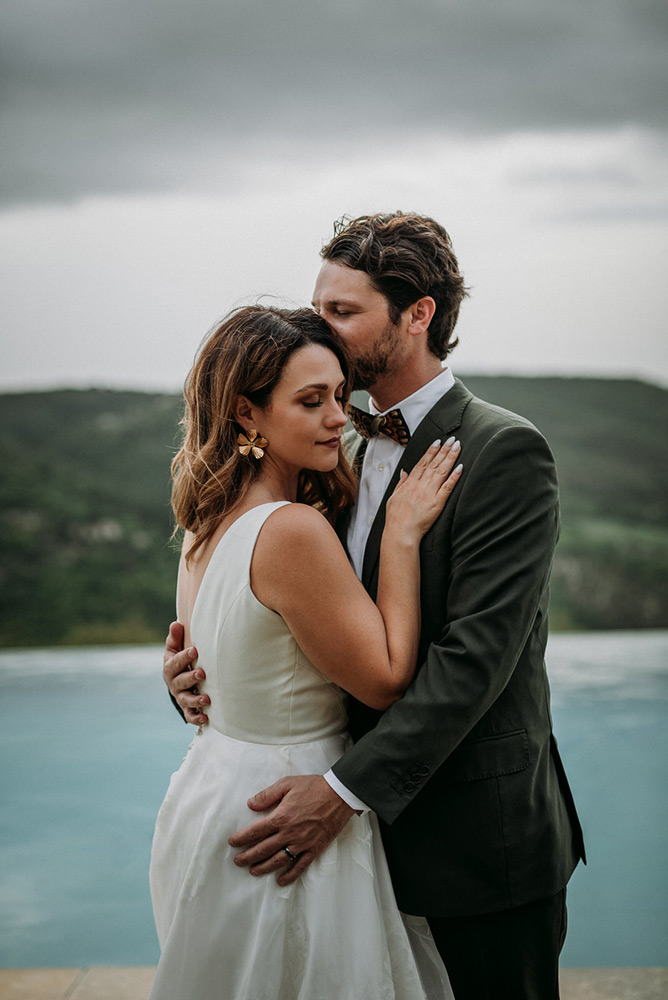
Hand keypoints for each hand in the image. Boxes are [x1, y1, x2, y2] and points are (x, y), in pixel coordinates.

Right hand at [163, 621, 208, 724]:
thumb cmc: (180, 661)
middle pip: (180, 682)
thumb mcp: (175, 649)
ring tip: (206, 699)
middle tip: (202, 673)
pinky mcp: (187, 709)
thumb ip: (176, 638)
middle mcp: (174, 684)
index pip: (174, 662)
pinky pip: (189, 716)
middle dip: (190, 678)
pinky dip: (196, 718)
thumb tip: (176, 623)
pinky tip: (205, 717)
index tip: (195, 650)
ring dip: (195, 700)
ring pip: (185, 700)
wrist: (178, 681)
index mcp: (170, 668)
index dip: (184, 657)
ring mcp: (180, 697)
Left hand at [228, 775, 354, 885]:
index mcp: (281, 817)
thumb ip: (267, 795)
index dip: (242, 838)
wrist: (339, 795)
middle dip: (248, 857)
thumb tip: (250, 803)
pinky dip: (289, 876)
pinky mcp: (314, 849)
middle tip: (237, 861)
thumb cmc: (314, 787)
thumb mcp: (288, 783)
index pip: (255, 831)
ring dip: (263, 867)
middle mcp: (289, 833)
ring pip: (278, 861)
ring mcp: (302, 843)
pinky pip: (299, 866)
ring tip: (253, 871)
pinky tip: (280, 880)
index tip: (232, 843)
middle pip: (263, 849)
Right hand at [385, 436, 461, 540]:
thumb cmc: (396, 518)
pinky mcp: (437, 503)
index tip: (438, 442)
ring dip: (450, 458)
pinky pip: (448, 487)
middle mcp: (420, 485)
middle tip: (452, 439)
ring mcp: (429, 493)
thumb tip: (404, 472)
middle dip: (444, 450)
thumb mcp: (393, 497)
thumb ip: (401, 483)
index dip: (431, 451)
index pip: (422, 463)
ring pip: (442, 471)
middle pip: (434, 464)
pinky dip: (454, 476)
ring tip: (457, 447)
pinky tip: (460, 467)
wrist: (400, 533)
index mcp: (410, 483)